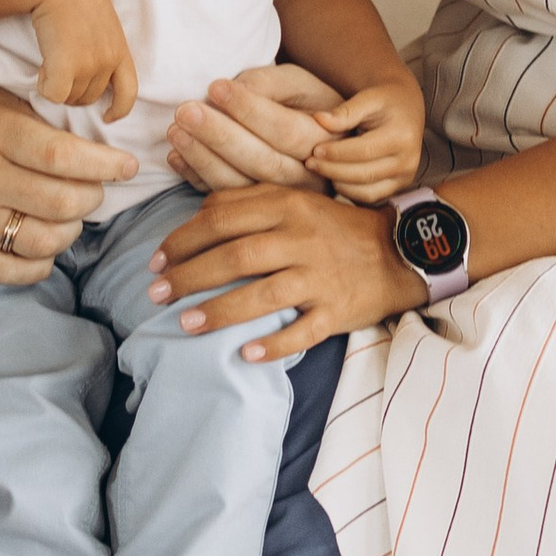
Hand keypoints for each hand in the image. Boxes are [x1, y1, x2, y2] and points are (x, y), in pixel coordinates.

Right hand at [0, 72, 132, 285]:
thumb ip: (19, 107)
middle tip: (96, 189)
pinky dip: (39, 266)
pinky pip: (11, 272)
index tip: (126, 165)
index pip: (63, 155)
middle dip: (93, 197)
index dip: (104, 164)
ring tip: (70, 215)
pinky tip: (45, 250)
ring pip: (44, 240)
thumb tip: (70, 126)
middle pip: (63, 201)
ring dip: (70, 230)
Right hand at [27, 0, 138, 121]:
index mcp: (120, 49)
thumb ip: (103, 43)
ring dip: (57, 85)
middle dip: (73, 91)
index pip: (129, 91)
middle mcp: (108, 60)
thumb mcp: (100, 18)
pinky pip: (54, 95)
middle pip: (90, 98)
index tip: (108, 116)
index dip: (119, 109)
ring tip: (50, 59)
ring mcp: (89, 65)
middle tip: (57, 68)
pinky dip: (44, 86)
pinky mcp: (68, 67)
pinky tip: (41, 67)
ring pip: (70, 97)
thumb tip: (92, 64)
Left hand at [150, 182, 425, 362]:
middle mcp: (301, 238)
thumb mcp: (296, 200)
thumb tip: (199, 212)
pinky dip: (274, 345)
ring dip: (220, 311)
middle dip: (188, 276)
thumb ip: (249, 201)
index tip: (156, 260)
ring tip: (185, 324)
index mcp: (286, 206)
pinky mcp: (337, 309)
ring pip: (263, 294)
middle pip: (235, 255)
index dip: (182, 240)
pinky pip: (303, 331)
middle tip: (156, 293)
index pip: (222, 219)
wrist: (400, 251)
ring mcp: (320, 276)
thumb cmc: (335, 227)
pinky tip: (246, 355)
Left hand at [166, 62, 340, 193]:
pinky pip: (224, 199)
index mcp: (324, 141)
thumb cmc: (302, 102)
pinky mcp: (257, 208)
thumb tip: (235, 89)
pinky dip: (196, 178)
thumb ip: (270, 84)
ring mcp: (282, 198)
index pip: (285, 130)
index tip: (215, 87)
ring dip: (204, 159)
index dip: (249, 110)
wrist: (314, 134)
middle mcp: (308, 176)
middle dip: (220, 136)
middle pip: (262, 162)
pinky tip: (176, 156)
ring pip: (241, 185)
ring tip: (175, 131)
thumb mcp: (297, 82)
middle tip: (185, 111)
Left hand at [308, 72, 427, 207]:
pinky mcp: (398, 187)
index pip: (364, 150)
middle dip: (333, 170)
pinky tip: (333, 179)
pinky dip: (350, 192)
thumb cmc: (384, 101)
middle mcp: (408, 161)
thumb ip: (345, 111)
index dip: (337, 153)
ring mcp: (405, 177)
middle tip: (310, 163)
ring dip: (339, 184)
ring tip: (319, 170)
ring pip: (367, 192)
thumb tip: (319, 119)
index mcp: (401, 136)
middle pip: (364, 174)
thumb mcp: (368, 98)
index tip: (315, 150)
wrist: (406, 110)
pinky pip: (371, 197)